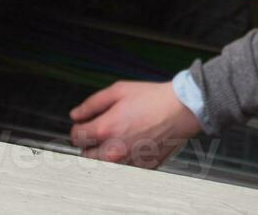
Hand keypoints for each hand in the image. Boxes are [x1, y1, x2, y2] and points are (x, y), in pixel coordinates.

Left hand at [68, 80, 202, 167]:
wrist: (181, 110)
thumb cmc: (152, 99)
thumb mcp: (118, 91)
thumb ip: (92, 104)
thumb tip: (76, 114)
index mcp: (106, 129)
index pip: (77, 137)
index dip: (78, 128)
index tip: (85, 124)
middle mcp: (115, 150)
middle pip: (86, 155)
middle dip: (89, 143)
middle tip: (101, 131)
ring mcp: (129, 161)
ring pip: (104, 164)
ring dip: (105, 152)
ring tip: (118, 136)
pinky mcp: (142, 167)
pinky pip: (123, 167)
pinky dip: (124, 157)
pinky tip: (133, 142)